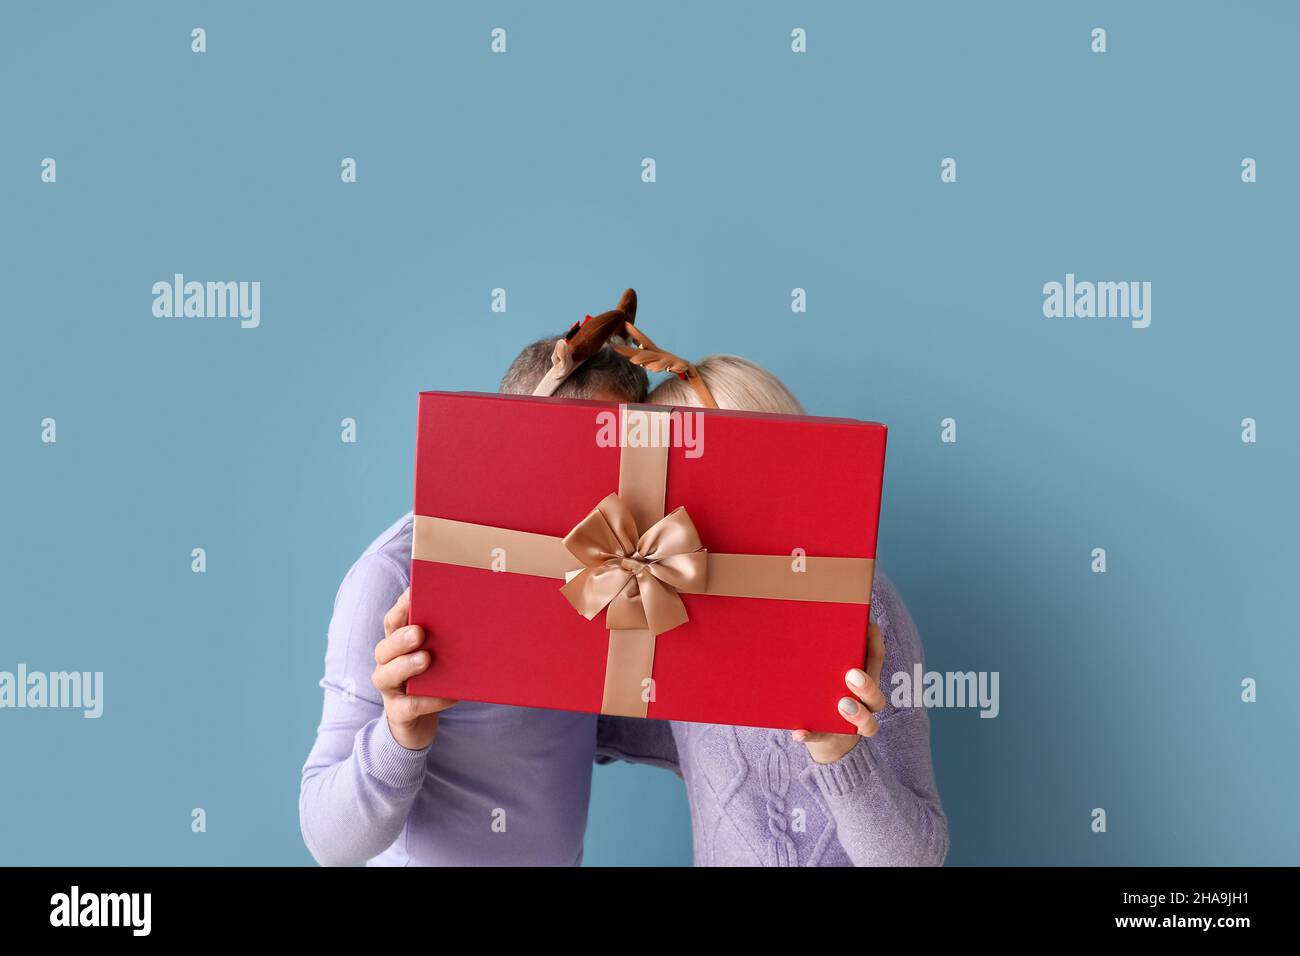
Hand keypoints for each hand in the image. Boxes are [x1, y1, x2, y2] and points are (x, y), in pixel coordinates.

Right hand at [371, 587, 456, 749]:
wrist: (418, 724)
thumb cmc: (432, 681)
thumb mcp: (439, 657)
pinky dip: (429, 701)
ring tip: (425, 659)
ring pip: (386, 675)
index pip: (393, 622)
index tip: (414, 593)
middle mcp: (387, 664)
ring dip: (405, 665)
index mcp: (397, 645)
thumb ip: (447, 640)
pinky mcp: (398, 713)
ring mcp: (390, 690)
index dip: (400, 607)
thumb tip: (479, 616)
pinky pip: (409, 706)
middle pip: (384, 647)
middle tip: (419, 632)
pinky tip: (450, 696)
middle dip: (401, 637)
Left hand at [791, 620, 886, 764]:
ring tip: (841, 704)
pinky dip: (810, 735)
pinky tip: (798, 732)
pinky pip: (821, 739)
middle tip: (852, 674)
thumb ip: (824, 651)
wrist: (826, 737)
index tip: (868, 626)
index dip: (875, 643)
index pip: (876, 660)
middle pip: (877, 697)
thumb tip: (807, 614)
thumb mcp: (828, 670)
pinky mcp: (829, 739)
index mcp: (866, 681)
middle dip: (867, 684)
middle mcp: (866, 704)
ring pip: (867, 724)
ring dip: (856, 713)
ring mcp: (852, 726)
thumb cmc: (826, 691)